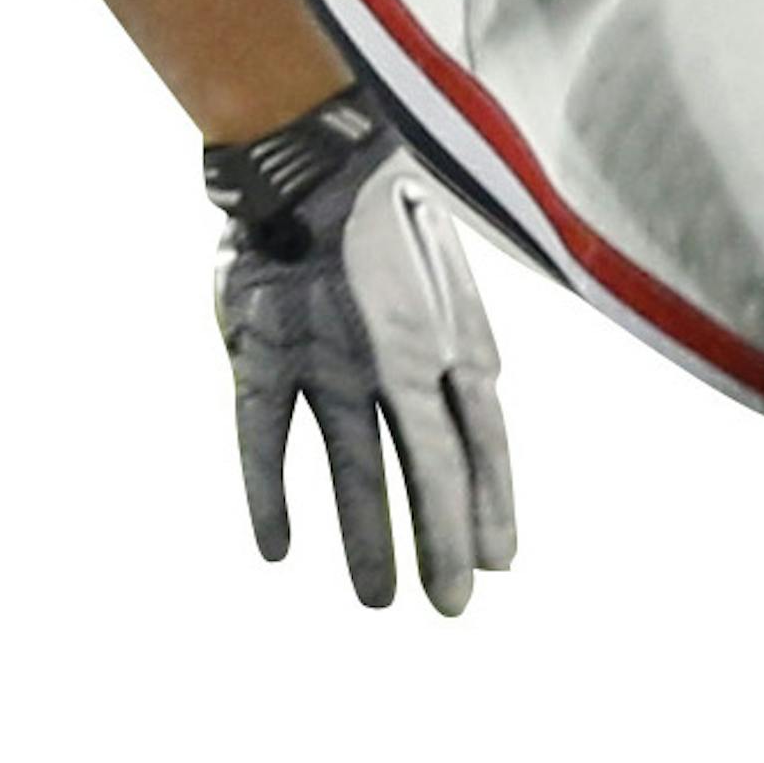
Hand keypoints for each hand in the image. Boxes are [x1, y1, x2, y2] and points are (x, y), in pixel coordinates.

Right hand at [205, 90, 514, 613]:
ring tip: (376, 600)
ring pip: (355, 470)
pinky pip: (266, 441)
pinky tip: (278, 549)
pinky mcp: (264, 357)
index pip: (482, 440)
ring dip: (367, 539)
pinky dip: (270, 496)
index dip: (490, 504)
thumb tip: (482, 397)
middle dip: (441, 543)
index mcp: (452, 336)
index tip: (499, 564)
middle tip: (449, 607)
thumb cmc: (387, 214)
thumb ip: (461, 342)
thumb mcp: (449, 276)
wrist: (312, 155)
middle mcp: (398, 358)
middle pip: (429, 470)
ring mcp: (329, 362)